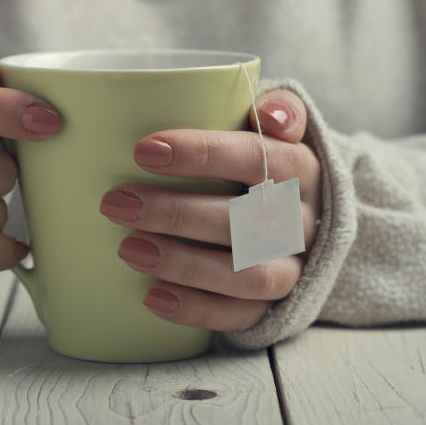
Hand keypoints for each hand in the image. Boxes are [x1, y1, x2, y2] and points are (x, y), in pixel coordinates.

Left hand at [99, 90, 321, 331]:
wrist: (311, 221)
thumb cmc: (269, 165)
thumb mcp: (277, 131)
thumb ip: (276, 109)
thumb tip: (269, 111)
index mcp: (301, 168)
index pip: (258, 157)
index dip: (203, 154)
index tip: (142, 151)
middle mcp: (302, 220)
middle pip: (244, 220)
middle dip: (175, 213)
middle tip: (115, 202)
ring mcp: (294, 266)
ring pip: (248, 274)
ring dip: (184, 264)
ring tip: (127, 249)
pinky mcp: (281, 305)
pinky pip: (242, 316)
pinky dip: (197, 309)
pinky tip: (152, 297)